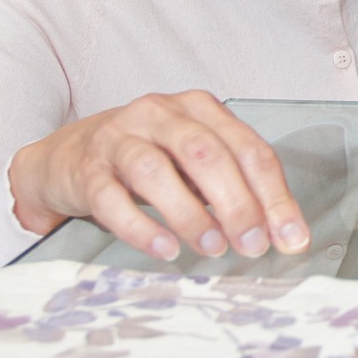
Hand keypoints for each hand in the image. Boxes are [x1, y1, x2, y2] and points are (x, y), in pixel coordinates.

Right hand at [8, 90, 310, 260]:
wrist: (66, 157)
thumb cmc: (146, 158)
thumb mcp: (194, 162)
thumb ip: (234, 187)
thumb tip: (278, 232)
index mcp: (200, 108)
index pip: (248, 148)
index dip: (274, 195)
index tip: (292, 236)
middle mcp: (160, 114)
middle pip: (206, 154)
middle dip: (237, 203)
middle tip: (253, 245)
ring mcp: (119, 138)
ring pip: (157, 171)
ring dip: (190, 215)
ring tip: (213, 247)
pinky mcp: (86, 170)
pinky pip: (111, 199)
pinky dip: (141, 227)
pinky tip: (165, 249)